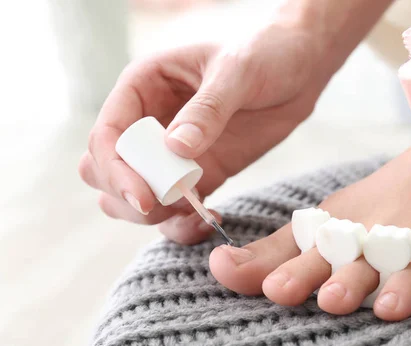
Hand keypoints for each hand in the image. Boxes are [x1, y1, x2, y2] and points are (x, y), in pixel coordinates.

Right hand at [79, 22, 329, 243]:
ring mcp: (172, 153)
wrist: (300, 71)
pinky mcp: (199, 174)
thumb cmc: (264, 54)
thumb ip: (207, 110)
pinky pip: (176, 208)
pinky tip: (210, 220)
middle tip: (166, 207)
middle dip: (127, 197)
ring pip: (134, 196)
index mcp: (143, 86)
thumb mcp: (237, 72)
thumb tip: (174, 149)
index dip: (117, 170)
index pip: (107, 135)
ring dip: (154, 216)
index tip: (145, 198)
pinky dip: (182, 223)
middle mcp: (149, 122)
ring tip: (193, 217)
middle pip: (106, 171)